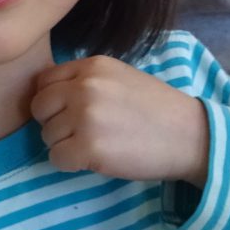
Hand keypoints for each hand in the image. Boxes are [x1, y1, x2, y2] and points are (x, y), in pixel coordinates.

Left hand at [31, 55, 209, 185]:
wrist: (189, 136)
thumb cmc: (158, 110)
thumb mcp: (121, 79)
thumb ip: (87, 81)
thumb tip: (51, 96)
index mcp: (92, 66)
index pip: (44, 82)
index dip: (54, 101)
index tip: (72, 113)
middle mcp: (85, 86)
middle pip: (40, 108)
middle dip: (55, 124)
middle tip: (82, 134)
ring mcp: (85, 117)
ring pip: (46, 136)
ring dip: (65, 145)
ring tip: (96, 145)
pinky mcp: (88, 147)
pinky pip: (56, 158)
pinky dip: (71, 164)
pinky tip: (95, 159)